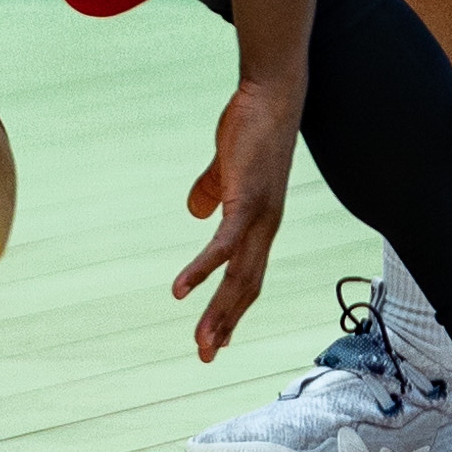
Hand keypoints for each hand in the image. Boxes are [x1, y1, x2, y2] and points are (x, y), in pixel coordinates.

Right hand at [171, 79, 299, 360]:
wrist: (271, 96)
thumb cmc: (250, 127)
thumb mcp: (226, 167)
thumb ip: (213, 191)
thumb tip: (196, 211)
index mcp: (260, 223)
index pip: (250, 275)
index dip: (235, 308)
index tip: (221, 338)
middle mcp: (266, 227)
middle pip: (247, 287)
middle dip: (226, 324)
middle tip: (207, 355)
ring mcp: (261, 217)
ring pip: (239, 276)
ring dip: (218, 312)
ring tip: (201, 341)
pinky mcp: (248, 201)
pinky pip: (223, 245)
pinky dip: (202, 270)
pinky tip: (180, 289)